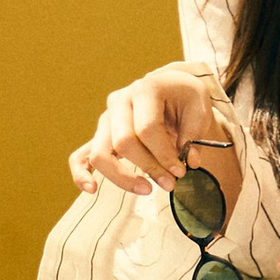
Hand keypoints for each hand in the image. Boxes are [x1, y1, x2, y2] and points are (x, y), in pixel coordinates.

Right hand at [71, 65, 235, 205]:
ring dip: (122, 177)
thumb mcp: (198, 109)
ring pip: (100, 154)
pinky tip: (91, 189)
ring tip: (147, 190)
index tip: (182, 171)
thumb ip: (193, 136)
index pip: (147, 129)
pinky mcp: (100, 135)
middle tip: (171, 183)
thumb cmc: (184, 99)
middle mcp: (119, 102)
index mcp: (144, 90)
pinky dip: (82, 174)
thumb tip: (188, 162)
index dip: (165, 155)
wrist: (171, 88)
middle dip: (149, 168)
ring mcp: (106, 119)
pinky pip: (80, 156)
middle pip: (123, 142)